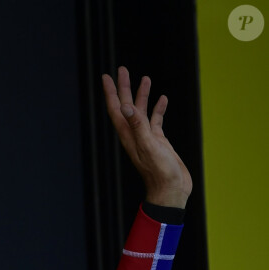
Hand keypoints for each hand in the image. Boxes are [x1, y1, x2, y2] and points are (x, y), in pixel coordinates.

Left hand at [102, 66, 191, 207]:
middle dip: (124, 88)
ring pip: (142, 112)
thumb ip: (138, 126)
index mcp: (129, 136)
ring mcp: (147, 138)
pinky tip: (163, 99)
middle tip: (123, 70)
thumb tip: (126, 106)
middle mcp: (135, 135)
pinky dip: (158, 109)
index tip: (106, 76)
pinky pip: (156, 121)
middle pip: (127, 106)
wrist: (171, 191)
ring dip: (142, 95)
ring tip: (145, 78)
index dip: (111, 93)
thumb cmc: (160, 173)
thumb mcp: (149, 146)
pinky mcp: (159, 142)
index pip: (117, 109)